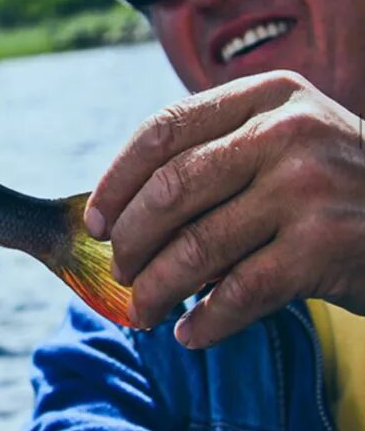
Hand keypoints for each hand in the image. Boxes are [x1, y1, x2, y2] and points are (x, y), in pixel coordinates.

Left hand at [85, 70, 364, 347]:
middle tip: (122, 271)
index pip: (163, 129)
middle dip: (132, 240)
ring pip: (198, 246)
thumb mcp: (284, 140)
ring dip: (159, 288)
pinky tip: (191, 334)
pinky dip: (207, 320)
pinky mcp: (328, 245)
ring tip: (145, 310)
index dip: (117, 180)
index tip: (95, 221)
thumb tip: (118, 211)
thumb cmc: (335, 184)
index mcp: (264, 96)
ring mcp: (310, 187)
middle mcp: (287, 131)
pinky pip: (241, 292)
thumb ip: (215, 153)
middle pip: (172, 189)